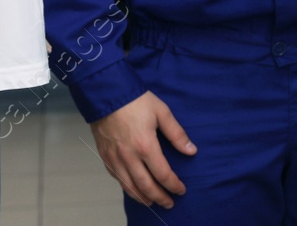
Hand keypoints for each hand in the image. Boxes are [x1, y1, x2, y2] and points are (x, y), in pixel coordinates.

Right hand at [91, 91, 196, 208]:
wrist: (106, 93)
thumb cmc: (135, 100)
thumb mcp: (161, 112)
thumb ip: (177, 133)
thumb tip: (191, 150)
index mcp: (146, 146)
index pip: (163, 174)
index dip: (173, 185)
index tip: (181, 190)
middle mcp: (129, 157)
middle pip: (146, 186)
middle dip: (160, 197)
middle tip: (169, 203)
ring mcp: (115, 159)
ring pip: (129, 187)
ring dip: (142, 198)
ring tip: (152, 202)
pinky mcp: (105, 156)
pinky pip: (117, 178)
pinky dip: (127, 188)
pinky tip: (133, 189)